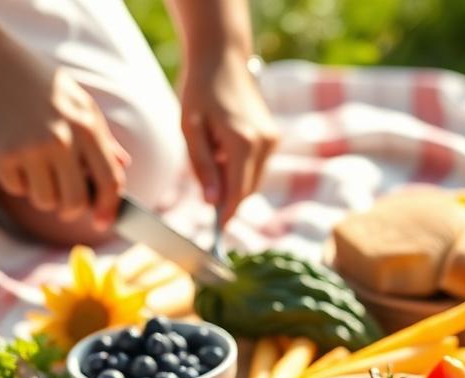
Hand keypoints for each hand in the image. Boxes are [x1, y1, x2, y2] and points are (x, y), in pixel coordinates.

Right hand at [0, 40, 127, 227]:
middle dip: (72, 210)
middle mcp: (61, 139)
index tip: (104, 221)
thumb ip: (101, 135)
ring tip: (35, 170)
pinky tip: (12, 155)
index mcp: (86, 126)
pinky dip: (17, 181)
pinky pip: (18, 189)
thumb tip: (123, 165)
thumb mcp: (76, 99)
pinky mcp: (1, 154)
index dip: (110, 207)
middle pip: (76, 202)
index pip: (110, 181)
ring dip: (43, 195)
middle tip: (64, 204)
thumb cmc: (34, 79)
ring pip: (46, 201)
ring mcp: (30, 148)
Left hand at [179, 52, 277, 224]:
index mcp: (242, 142)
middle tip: (206, 198)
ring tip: (212, 159)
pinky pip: (257, 165)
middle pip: (248, 189)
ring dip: (234, 181)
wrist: (222, 57)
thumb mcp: (191, 129)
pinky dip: (241, 169)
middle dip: (228, 199)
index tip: (216, 233)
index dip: (227, 215)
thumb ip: (202, 167)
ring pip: (254, 179)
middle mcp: (264, 143)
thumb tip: (212, 202)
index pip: (238, 192)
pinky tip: (223, 151)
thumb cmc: (200, 91)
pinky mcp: (274, 136)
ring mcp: (272, 139)